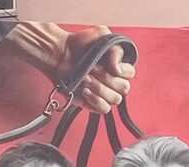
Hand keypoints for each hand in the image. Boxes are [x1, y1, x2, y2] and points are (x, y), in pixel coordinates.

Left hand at [3, 23, 135, 115]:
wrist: (59, 53)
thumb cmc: (79, 43)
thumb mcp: (101, 35)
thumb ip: (116, 49)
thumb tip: (117, 69)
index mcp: (119, 66)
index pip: (129, 74)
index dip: (119, 70)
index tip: (103, 62)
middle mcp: (114, 81)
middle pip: (123, 88)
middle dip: (106, 78)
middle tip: (91, 69)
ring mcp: (104, 93)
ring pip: (115, 99)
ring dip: (100, 89)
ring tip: (85, 79)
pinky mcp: (93, 103)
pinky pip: (104, 109)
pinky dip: (96, 101)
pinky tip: (85, 91)